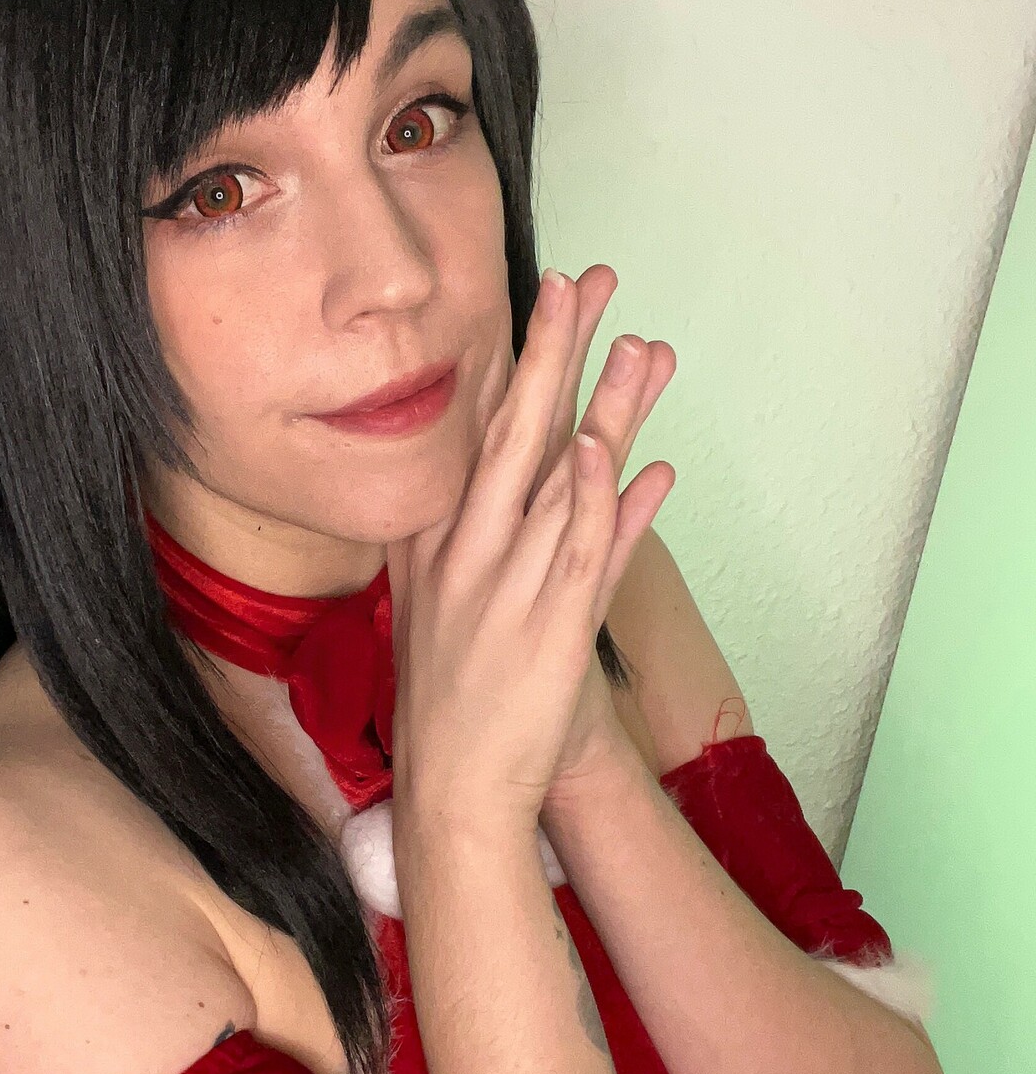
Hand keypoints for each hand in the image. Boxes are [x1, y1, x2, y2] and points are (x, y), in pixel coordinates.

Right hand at [385, 266, 673, 834]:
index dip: (510, 363)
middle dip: (552, 351)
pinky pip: (585, 553)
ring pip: (562, 480)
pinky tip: (632, 456)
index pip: (474, 434)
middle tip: (583, 281)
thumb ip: (461, 542)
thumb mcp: (434, 609)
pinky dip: (610, 502)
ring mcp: (506, 589)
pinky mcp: (549, 630)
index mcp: (432, 543)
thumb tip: (487, 489)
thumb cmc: (452, 701)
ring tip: (641, 344)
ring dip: (606, 408)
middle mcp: (464, 554)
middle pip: (513, 434)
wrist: (452, 792)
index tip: (538, 300)